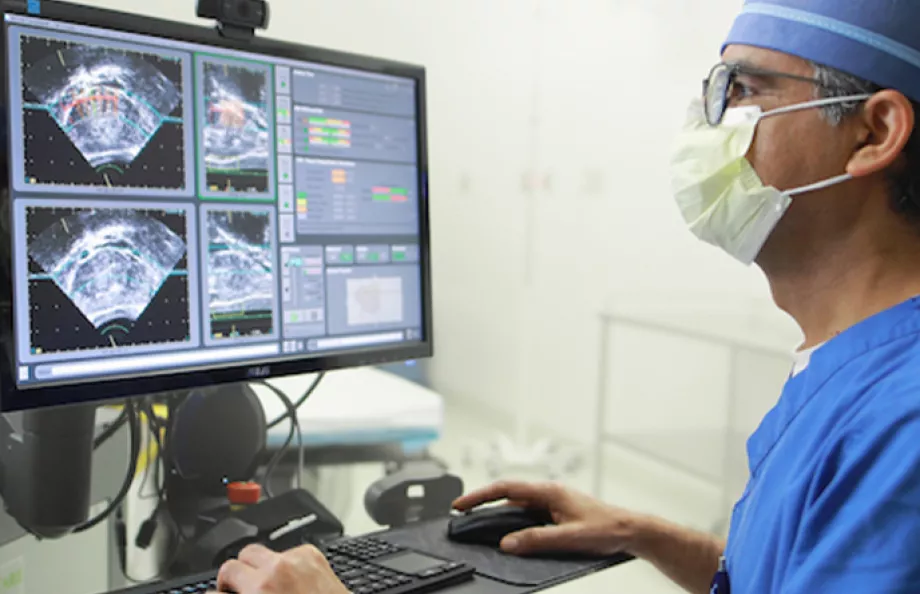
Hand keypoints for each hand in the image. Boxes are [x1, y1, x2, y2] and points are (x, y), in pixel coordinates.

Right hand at [209, 543, 347, 593]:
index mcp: (258, 592)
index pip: (215, 592)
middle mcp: (273, 574)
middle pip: (233, 563)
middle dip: (235, 578)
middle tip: (241, 591)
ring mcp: (292, 561)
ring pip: (258, 552)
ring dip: (258, 568)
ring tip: (267, 585)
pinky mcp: (311, 554)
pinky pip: (286, 552)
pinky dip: (285, 564)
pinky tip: (292, 580)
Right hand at [452, 480, 641, 556]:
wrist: (631, 531)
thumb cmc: (608, 529)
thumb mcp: (570, 538)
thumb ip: (537, 540)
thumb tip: (508, 544)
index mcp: (549, 491)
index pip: (506, 488)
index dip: (480, 496)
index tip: (461, 505)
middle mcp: (548, 493)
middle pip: (507, 494)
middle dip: (482, 502)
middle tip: (461, 513)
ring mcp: (552, 502)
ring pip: (516, 505)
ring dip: (496, 512)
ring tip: (477, 523)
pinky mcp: (556, 513)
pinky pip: (527, 515)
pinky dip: (511, 521)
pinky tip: (507, 533)